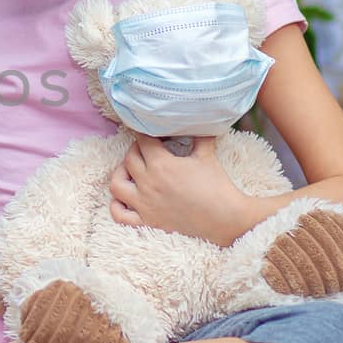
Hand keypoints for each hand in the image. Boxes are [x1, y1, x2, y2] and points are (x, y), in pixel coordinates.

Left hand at [108, 136, 257, 245]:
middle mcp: (148, 183)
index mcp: (161, 164)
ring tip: (131, 172)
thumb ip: (199, 137)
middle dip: (136, 149)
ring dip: (120, 174)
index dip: (146, 132)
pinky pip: (119, 215)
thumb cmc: (217, 186)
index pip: (143, 141)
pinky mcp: (147, 222)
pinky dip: (116, 206)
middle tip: (147, 149)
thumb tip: (200, 121)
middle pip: (129, 159)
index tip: (151, 131)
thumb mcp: (207, 156)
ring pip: (116, 185)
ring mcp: (144, 204)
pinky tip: (125, 200)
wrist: (226, 219)